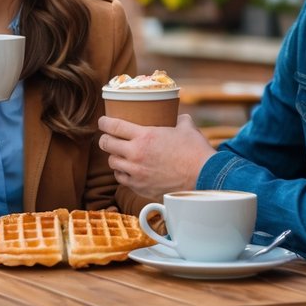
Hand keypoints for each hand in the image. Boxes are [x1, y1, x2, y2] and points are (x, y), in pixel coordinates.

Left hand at [98, 114, 214, 198]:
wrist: (203, 177)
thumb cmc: (196, 152)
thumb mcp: (186, 128)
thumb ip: (179, 120)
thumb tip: (179, 117)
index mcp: (144, 136)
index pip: (113, 126)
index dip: (104, 122)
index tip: (102, 121)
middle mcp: (136, 154)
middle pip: (106, 144)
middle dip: (104, 139)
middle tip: (107, 138)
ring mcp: (136, 172)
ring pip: (112, 163)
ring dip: (114, 157)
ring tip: (119, 155)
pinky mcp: (140, 187)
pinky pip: (121, 179)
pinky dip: (122, 174)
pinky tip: (127, 170)